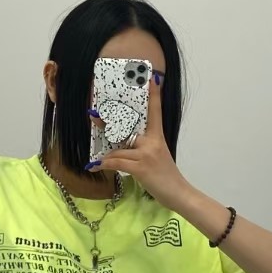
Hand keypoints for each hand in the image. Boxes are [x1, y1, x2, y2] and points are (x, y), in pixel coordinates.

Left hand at [90, 73, 191, 210]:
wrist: (178, 193)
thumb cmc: (166, 177)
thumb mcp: (157, 157)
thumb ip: (141, 150)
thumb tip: (118, 150)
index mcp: (158, 137)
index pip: (156, 112)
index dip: (154, 95)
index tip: (153, 79)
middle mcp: (152, 142)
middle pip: (127, 129)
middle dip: (108, 124)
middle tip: (93, 115)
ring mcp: (147, 154)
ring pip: (118, 150)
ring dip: (106, 158)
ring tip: (98, 162)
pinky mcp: (141, 166)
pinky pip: (116, 162)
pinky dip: (105, 164)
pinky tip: (96, 166)